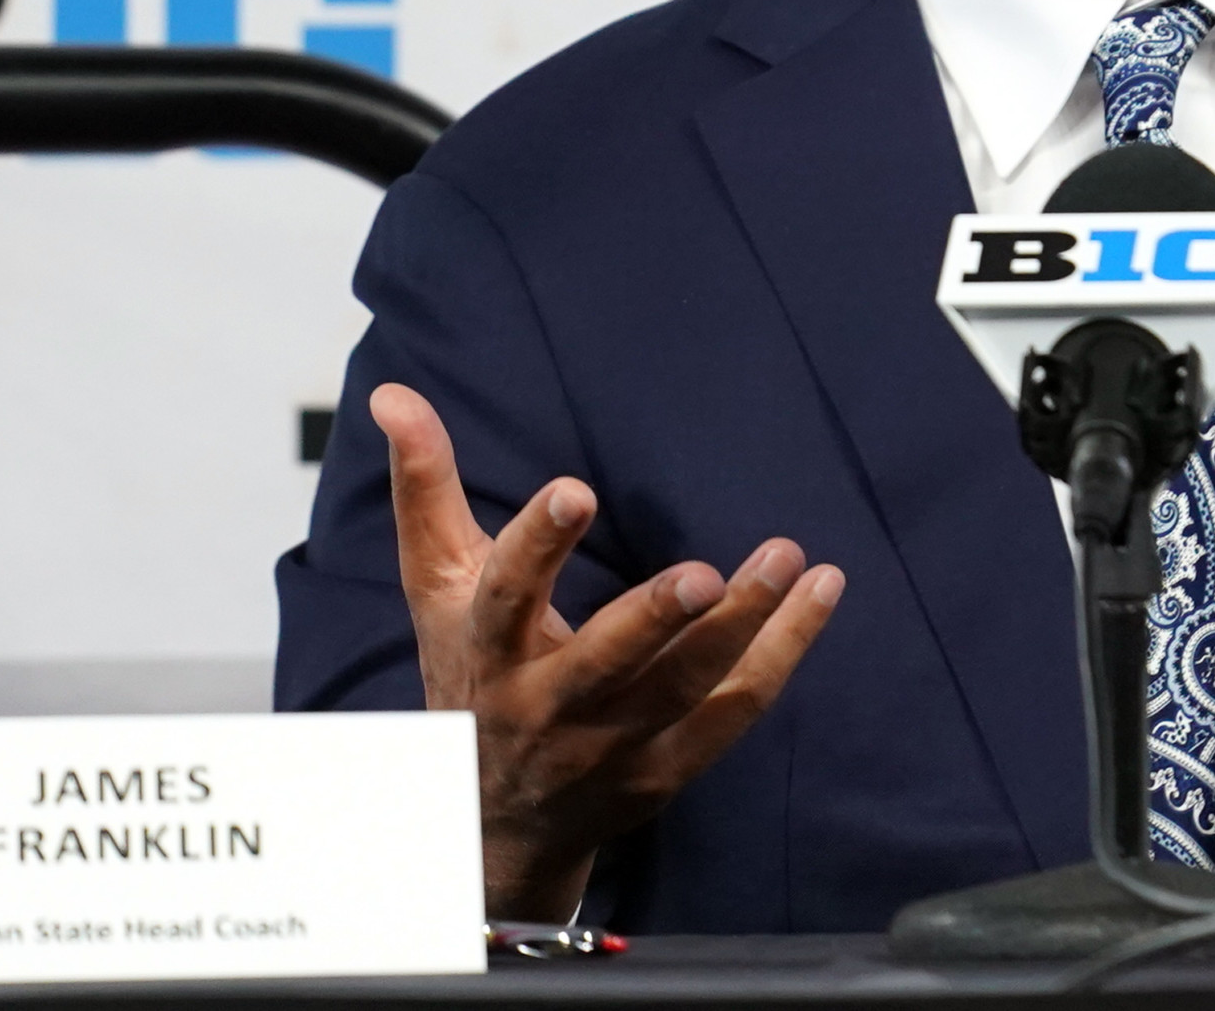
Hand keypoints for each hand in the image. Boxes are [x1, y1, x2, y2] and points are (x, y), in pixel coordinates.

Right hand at [371, 383, 844, 921]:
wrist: (493, 821)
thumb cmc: (470, 673)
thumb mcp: (437, 586)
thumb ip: (426, 487)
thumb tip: (395, 394)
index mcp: (487, 649)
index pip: (505, 596)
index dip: (538, 545)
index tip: (576, 489)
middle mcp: (547, 706)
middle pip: (604, 663)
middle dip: (653, 618)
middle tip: (704, 573)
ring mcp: (609, 746)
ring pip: (682, 689)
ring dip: (743, 627)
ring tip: (788, 558)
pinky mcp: (665, 770)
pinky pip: (732, 714)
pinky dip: (780, 656)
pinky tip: (819, 594)